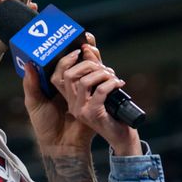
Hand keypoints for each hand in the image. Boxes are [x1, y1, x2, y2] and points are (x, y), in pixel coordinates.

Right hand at [51, 34, 140, 155]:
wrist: (121, 135)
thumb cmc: (111, 110)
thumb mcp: (101, 85)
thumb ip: (94, 68)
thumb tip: (88, 46)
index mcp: (70, 97)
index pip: (60, 73)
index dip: (70, 58)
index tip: (84, 48)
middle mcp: (72, 104)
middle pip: (69, 74)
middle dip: (89, 64)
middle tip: (105, 68)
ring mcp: (80, 110)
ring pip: (84, 81)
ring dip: (102, 73)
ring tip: (112, 76)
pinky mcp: (93, 114)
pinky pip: (100, 91)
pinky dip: (111, 83)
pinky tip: (119, 83)